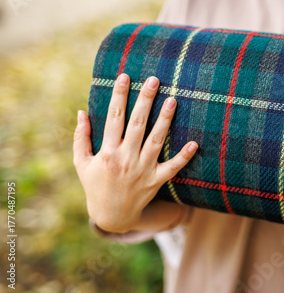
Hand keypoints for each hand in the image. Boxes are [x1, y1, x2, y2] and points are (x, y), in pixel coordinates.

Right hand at [73, 74, 197, 232]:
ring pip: (156, 141)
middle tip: (154, 80)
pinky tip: (194, 143)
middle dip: (145, 101)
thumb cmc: (95, 185)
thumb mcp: (81, 163)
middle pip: (137, 124)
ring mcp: (142, 170)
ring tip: (173, 100)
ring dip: (165, 120)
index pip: (114, 118)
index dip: (119, 96)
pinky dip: (183, 157)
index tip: (125, 76)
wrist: (111, 216)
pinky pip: (172, 168)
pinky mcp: (155, 181)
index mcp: (106, 152)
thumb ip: (81, 137)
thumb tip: (81, 111)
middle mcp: (125, 159)